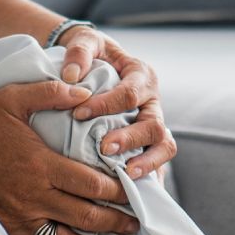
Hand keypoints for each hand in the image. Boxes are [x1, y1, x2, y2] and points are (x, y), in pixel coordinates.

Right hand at [0, 81, 141, 234]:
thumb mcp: (15, 97)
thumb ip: (51, 93)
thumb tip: (85, 90)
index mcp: (41, 164)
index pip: (90, 183)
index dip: (117, 190)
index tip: (135, 192)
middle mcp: (35, 194)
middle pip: (85, 216)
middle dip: (115, 222)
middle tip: (136, 224)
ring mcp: (21, 215)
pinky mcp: (6, 226)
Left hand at [56, 26, 176, 181]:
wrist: (95, 61)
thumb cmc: (91, 52)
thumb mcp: (86, 42)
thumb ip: (79, 52)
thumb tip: (70, 76)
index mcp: (142, 75)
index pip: (129, 94)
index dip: (106, 105)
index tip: (79, 113)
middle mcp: (153, 101)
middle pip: (154, 125)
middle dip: (130, 139)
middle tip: (104, 148)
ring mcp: (154, 123)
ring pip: (164, 146)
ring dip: (147, 162)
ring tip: (125, 175)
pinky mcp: (149, 142)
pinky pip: (158, 162)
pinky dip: (149, 176)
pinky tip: (133, 192)